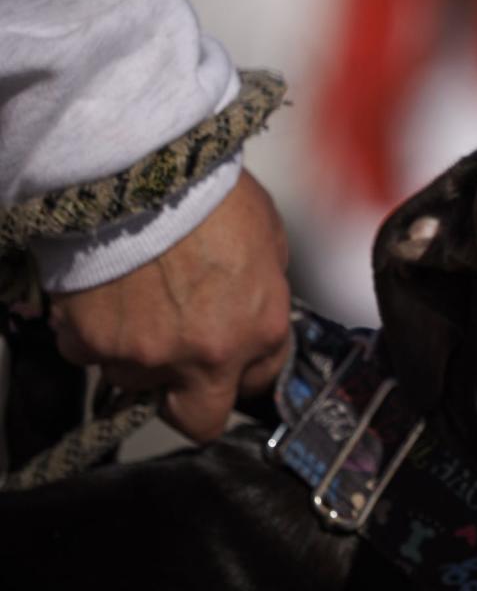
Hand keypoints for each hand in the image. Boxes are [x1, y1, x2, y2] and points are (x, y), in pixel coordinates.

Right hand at [49, 171, 290, 441]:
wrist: (145, 172)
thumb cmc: (216, 194)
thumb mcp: (270, 239)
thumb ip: (264, 289)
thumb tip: (252, 303)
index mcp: (261, 330)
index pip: (260, 379)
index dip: (245, 365)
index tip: (232, 348)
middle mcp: (207, 357)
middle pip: (197, 420)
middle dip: (191, 399)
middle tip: (181, 363)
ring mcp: (145, 356)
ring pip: (135, 382)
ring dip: (138, 355)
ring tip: (137, 306)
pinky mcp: (91, 344)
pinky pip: (89, 354)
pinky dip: (93, 333)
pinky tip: (103, 296)